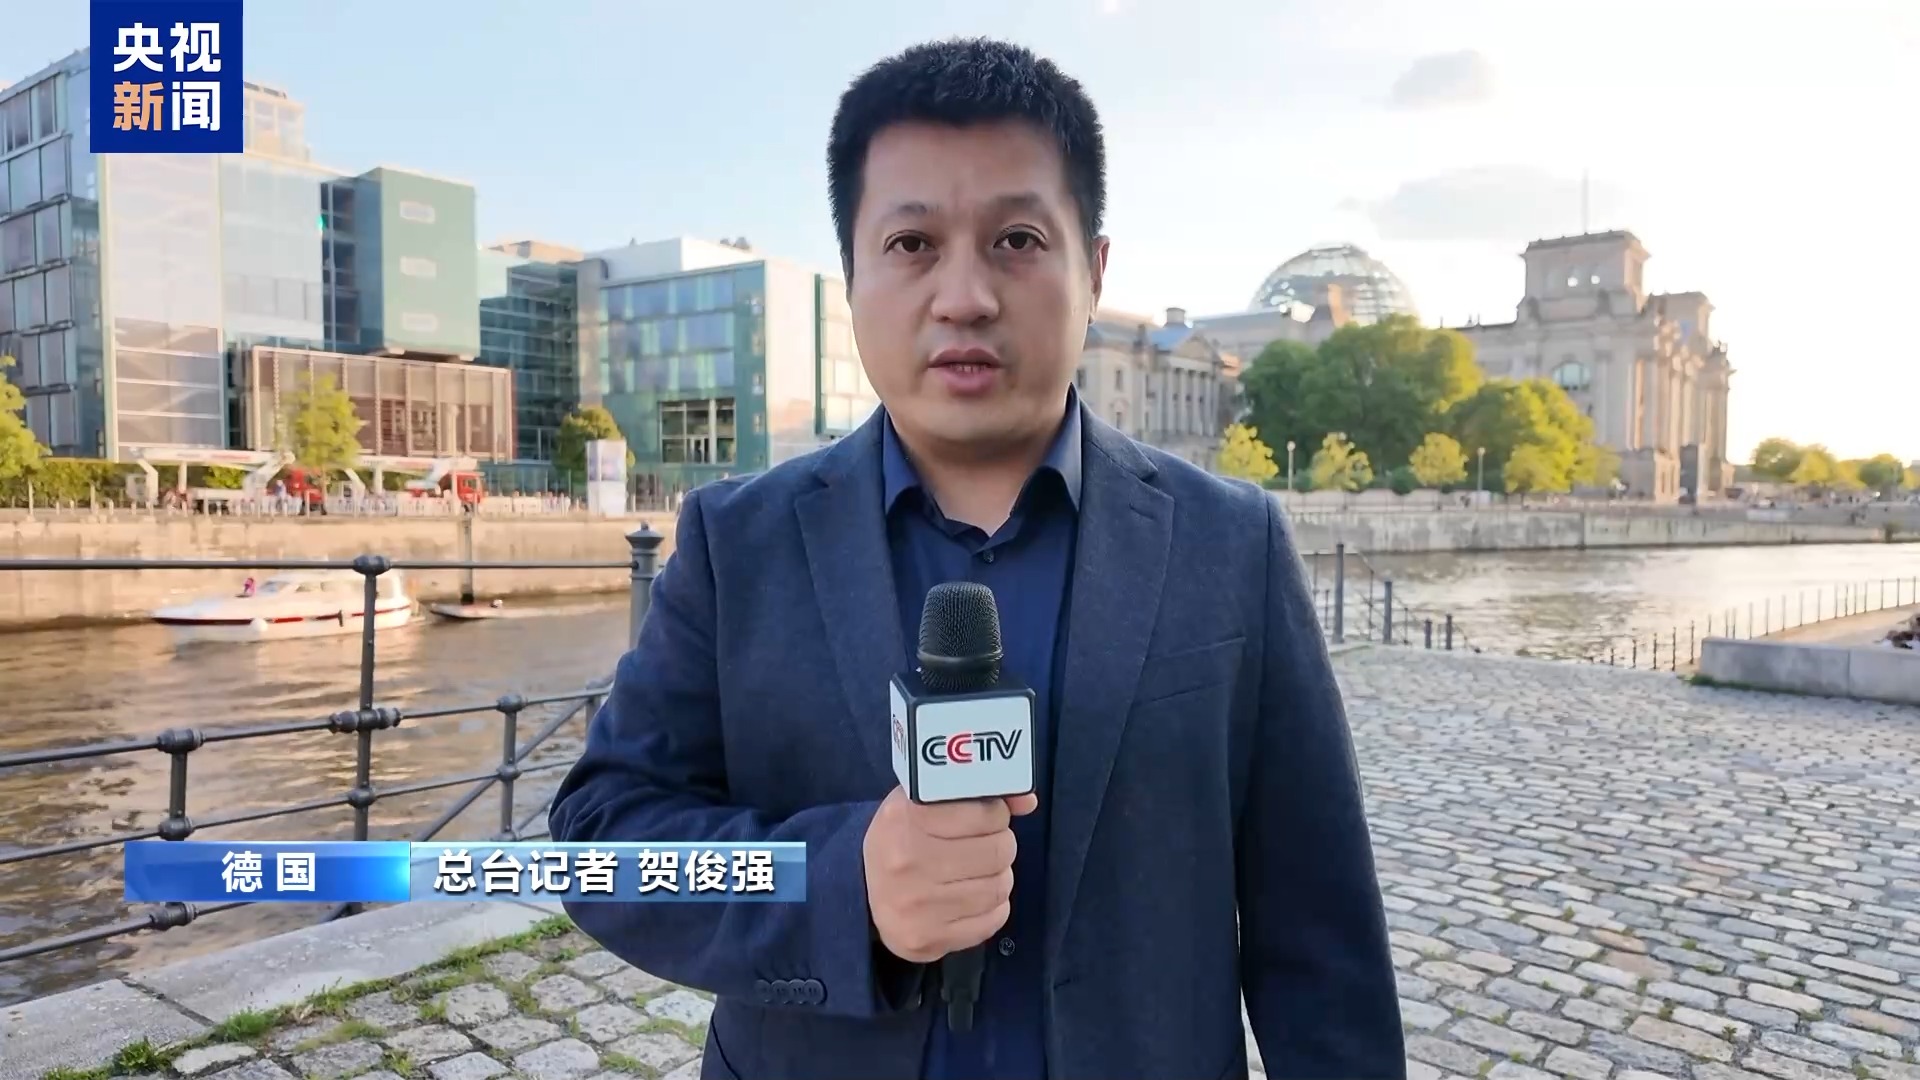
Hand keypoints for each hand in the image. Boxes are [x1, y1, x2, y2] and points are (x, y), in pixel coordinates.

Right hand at [863, 787, 1038, 963]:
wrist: (859, 891)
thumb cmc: (901, 838)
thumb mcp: (924, 802)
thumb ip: (975, 792)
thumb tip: (1027, 800)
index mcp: (906, 818)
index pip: (986, 813)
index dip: (995, 814)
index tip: (986, 818)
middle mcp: (908, 861)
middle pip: (999, 851)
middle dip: (1000, 845)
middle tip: (986, 845)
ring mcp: (918, 905)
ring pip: (999, 887)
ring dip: (998, 877)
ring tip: (978, 871)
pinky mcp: (927, 939)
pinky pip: (992, 920)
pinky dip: (993, 908)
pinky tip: (973, 898)